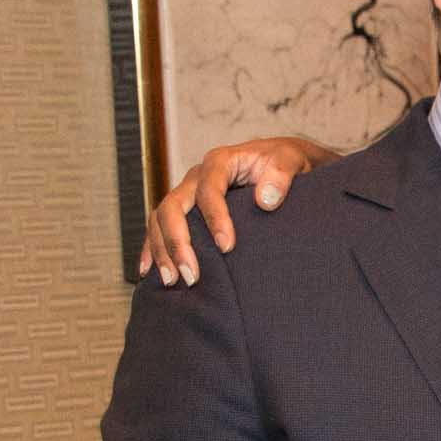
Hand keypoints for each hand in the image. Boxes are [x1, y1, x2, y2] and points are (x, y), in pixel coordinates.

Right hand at [141, 138, 315, 283]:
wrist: (281, 164)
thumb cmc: (287, 162)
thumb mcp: (292, 159)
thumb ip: (281, 175)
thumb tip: (264, 200)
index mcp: (220, 162)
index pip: (208, 189)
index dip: (214, 217)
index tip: (227, 247)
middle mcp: (197, 177)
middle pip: (173, 206)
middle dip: (178, 242)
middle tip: (191, 274)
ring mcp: (188, 194)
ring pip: (160, 219)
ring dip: (162, 250)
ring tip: (172, 280)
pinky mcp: (186, 210)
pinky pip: (159, 227)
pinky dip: (152, 248)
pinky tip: (148, 271)